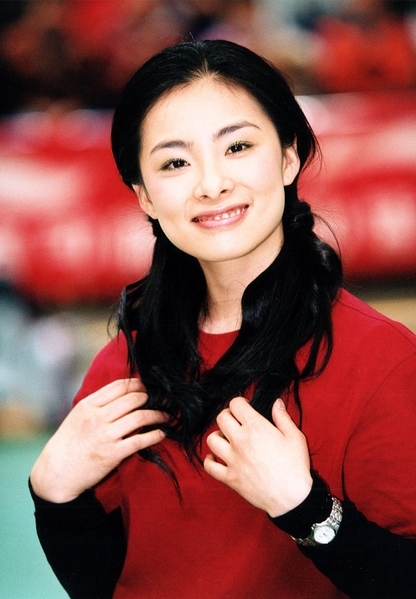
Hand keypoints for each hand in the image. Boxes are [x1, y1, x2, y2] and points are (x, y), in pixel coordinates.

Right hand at [30, 378, 167, 502]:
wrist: (56, 473)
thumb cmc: (69, 443)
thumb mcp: (78, 416)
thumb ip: (98, 403)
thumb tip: (125, 392)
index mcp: (88, 405)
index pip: (120, 386)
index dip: (138, 384)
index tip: (148, 387)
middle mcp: (97, 417)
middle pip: (133, 399)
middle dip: (151, 397)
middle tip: (160, 400)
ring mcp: (105, 435)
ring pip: (140, 417)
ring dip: (157, 415)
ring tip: (165, 416)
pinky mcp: (112, 454)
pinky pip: (140, 440)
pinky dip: (154, 435)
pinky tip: (161, 433)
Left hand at [204, 397, 311, 516]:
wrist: (292, 498)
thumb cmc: (295, 467)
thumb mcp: (295, 436)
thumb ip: (282, 417)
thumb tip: (276, 403)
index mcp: (256, 428)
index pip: (235, 404)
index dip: (240, 403)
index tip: (246, 408)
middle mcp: (240, 441)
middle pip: (221, 418)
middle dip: (228, 415)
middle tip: (237, 421)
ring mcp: (232, 460)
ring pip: (212, 439)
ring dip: (218, 436)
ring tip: (227, 439)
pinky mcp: (230, 478)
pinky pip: (210, 466)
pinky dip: (210, 460)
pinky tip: (217, 458)